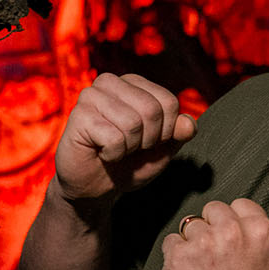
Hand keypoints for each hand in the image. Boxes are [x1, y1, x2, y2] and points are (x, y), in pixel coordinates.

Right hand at [51, 72, 196, 207]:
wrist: (94, 187)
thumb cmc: (127, 163)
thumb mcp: (161, 150)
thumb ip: (178, 134)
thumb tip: (189, 124)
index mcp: (133, 82)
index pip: (169, 102)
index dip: (166, 132)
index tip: (147, 141)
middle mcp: (110, 82)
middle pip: (152, 110)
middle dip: (147, 140)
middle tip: (129, 147)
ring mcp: (91, 96)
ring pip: (133, 123)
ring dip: (129, 147)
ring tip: (115, 149)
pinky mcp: (79, 116)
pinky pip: (114, 138)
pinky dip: (113, 154)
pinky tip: (101, 153)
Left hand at [161, 198, 268, 269]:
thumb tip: (266, 220)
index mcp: (259, 230)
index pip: (239, 204)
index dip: (234, 221)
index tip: (231, 240)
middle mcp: (230, 232)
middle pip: (213, 209)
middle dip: (213, 226)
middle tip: (215, 253)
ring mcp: (201, 244)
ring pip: (190, 225)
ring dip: (194, 241)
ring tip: (202, 267)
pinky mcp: (178, 257)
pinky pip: (171, 242)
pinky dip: (176, 255)